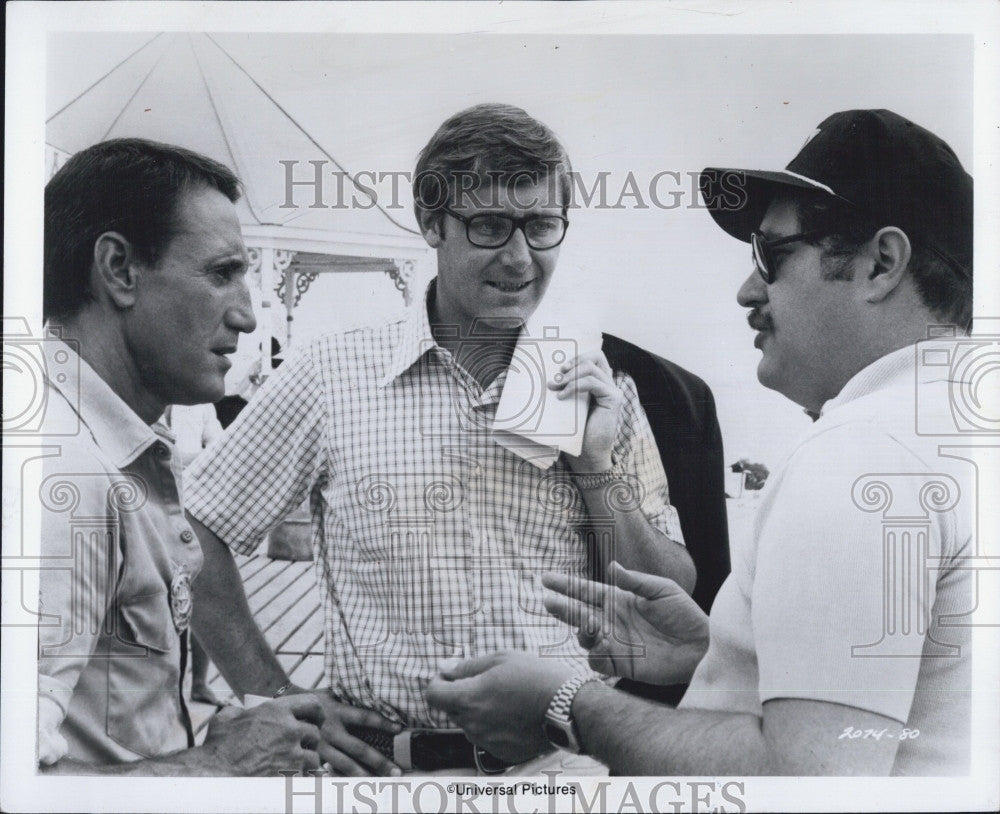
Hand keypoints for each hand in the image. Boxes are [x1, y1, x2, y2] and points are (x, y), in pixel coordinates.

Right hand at [199, 694, 323, 775]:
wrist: (214, 776)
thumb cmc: (217, 748)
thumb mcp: (226, 719)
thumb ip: (240, 712)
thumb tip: (243, 712)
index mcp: (277, 711)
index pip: (312, 704)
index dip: (316, 713)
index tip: (316, 720)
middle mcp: (289, 730)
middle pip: (314, 734)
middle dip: (309, 741)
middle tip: (300, 748)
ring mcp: (293, 755)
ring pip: (313, 758)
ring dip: (307, 763)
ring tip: (294, 767)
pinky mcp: (291, 777)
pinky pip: (307, 778)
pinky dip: (303, 780)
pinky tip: (292, 782)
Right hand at [289, 687, 402, 775]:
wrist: (282, 709)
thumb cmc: (311, 700)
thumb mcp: (330, 694)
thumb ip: (348, 697)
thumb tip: (374, 690)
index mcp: (337, 712)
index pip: (365, 717)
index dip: (382, 723)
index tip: (399, 728)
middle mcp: (331, 731)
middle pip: (359, 748)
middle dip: (379, 761)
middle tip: (396, 771)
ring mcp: (321, 747)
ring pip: (345, 765)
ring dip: (363, 775)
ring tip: (379, 783)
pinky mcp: (312, 757)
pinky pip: (328, 772)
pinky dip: (341, 780)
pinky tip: (353, 788)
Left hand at [424, 651, 575, 763]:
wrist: (568, 708)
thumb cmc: (536, 677)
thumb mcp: (501, 659)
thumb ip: (467, 666)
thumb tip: (445, 668)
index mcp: (469, 699)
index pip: (432, 694)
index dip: (438, 681)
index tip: (450, 675)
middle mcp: (473, 724)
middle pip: (451, 708)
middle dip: (461, 694)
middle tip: (486, 682)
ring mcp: (487, 742)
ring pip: (469, 724)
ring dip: (477, 711)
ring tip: (505, 698)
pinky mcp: (501, 753)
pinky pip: (486, 737)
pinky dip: (493, 726)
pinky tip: (513, 715)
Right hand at [543, 561, 708, 684]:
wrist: (701, 646)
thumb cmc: (684, 614)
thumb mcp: (662, 589)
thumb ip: (635, 581)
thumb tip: (612, 566)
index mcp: (619, 600)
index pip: (586, 591)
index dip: (566, 585)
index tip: (546, 579)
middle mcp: (612, 621)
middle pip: (579, 613)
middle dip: (562, 607)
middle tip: (548, 602)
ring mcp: (615, 643)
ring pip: (585, 638)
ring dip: (582, 631)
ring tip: (589, 625)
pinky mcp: (621, 664)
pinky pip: (598, 662)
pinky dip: (595, 655)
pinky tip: (602, 645)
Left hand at [549, 351, 622, 471]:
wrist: (587, 455)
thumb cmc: (576, 432)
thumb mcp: (569, 405)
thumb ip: (567, 388)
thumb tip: (551, 375)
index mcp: (599, 383)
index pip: (593, 357)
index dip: (576, 357)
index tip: (559, 369)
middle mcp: (608, 384)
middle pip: (597, 356)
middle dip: (575, 361)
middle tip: (559, 374)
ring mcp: (613, 390)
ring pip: (591, 367)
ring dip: (570, 375)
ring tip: (557, 387)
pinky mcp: (613, 398)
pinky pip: (592, 382)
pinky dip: (575, 386)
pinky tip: (562, 396)